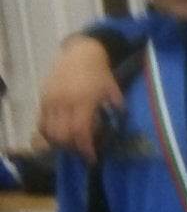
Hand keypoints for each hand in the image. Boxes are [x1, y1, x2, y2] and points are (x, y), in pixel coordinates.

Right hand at [38, 37, 122, 161]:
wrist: (80, 53)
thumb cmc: (100, 73)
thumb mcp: (112, 90)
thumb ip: (116, 109)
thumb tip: (119, 127)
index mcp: (83, 100)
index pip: (80, 131)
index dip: (85, 148)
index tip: (92, 158)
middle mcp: (64, 102)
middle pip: (63, 135)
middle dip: (73, 148)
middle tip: (83, 151)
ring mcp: (51, 100)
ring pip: (50, 131)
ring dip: (60, 143)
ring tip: (72, 145)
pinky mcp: (43, 98)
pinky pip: (42, 122)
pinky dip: (50, 133)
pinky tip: (59, 135)